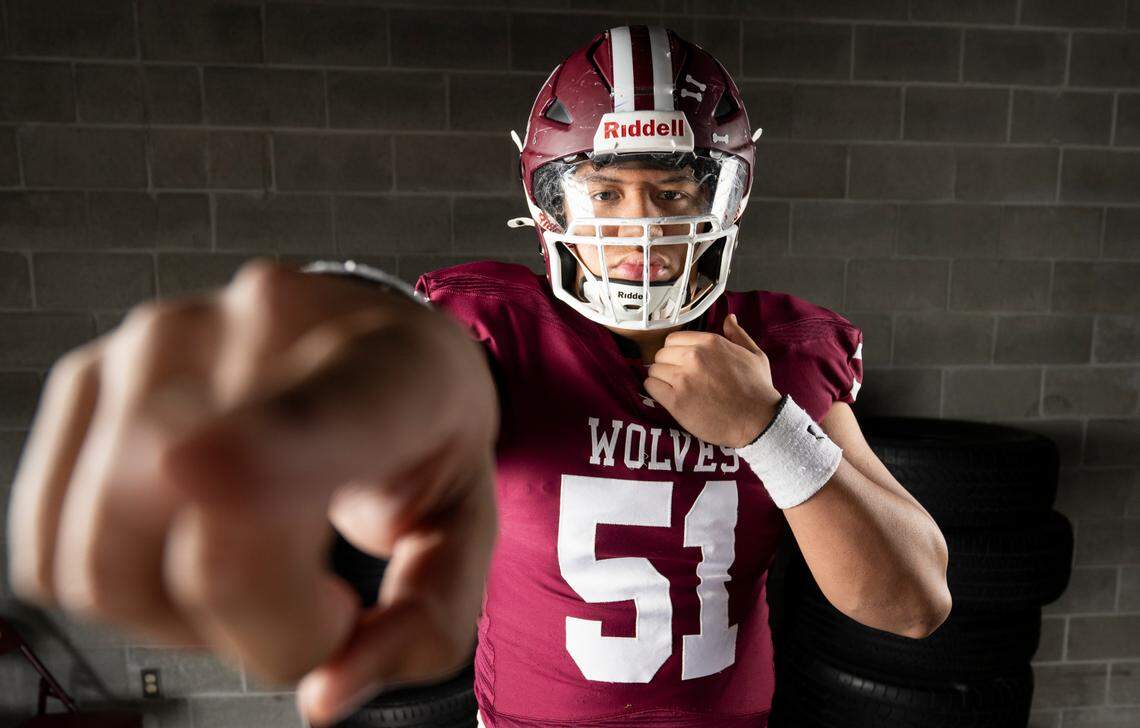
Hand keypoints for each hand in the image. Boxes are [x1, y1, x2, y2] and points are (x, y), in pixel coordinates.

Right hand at [6, 259, 498, 726]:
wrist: (366, 339)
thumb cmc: (417, 433)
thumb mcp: (465, 525)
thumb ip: (427, 619)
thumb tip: (323, 696)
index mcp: (390, 367)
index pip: (329, 412)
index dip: (268, 450)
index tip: (199, 471)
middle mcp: (260, 329)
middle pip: (206, 544)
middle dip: (266, 625)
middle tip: (323, 602)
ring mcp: (157, 344)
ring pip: (105, 564)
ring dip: (181, 616)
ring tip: (253, 565)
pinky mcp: (85, 378)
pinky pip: (52, 553)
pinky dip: (119, 589)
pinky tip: (186, 544)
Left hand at [645, 314, 782, 447]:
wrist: (758, 421)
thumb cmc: (758, 389)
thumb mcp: (754, 355)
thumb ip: (738, 335)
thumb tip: (729, 319)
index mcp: (710, 342)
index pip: (673, 339)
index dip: (676, 351)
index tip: (682, 363)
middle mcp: (694, 357)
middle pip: (662, 354)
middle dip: (668, 365)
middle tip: (679, 378)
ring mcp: (683, 378)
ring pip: (654, 370)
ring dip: (661, 378)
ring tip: (675, 388)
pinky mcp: (676, 400)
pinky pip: (651, 387)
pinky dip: (656, 391)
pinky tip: (668, 396)